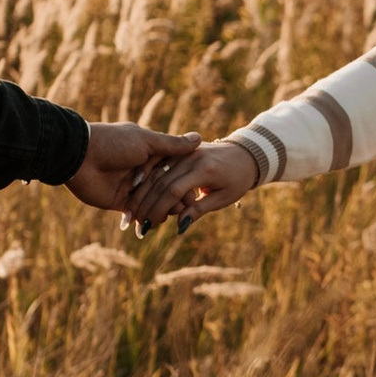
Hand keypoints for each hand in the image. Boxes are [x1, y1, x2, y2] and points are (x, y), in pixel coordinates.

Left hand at [67, 121, 198, 213]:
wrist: (80, 156)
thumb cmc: (113, 143)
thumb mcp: (146, 142)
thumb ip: (172, 145)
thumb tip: (199, 137)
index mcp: (148, 153)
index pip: (173, 170)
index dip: (183, 181)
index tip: (195, 191)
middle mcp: (141, 170)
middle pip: (164, 187)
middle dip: (176, 198)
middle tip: (187, 206)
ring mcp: (130, 187)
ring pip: (153, 201)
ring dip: (162, 209)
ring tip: (172, 215)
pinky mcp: (119, 201)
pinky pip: (137, 212)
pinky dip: (146, 217)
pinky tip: (156, 222)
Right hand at [139, 138, 263, 231]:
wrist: (244, 154)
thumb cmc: (237, 180)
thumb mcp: (223, 198)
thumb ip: (199, 209)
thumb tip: (179, 226)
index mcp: (204, 169)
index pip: (175, 190)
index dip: (159, 209)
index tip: (149, 225)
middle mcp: (191, 157)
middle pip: (161, 181)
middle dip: (146, 204)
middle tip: (135, 223)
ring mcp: (183, 152)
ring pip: (155, 172)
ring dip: (141, 193)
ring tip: (130, 212)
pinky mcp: (178, 150)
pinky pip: (157, 163)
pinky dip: (144, 176)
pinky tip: (132, 190)